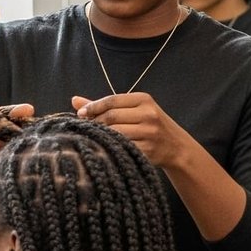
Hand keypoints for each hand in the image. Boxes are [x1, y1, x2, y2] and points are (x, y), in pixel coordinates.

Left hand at [72, 92, 187, 167]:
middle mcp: (149, 114)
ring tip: (93, 138)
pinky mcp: (148, 150)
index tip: (80, 114)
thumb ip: (105, 105)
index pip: (111, 101)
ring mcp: (149, 133)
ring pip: (115, 133)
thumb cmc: (149, 125)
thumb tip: (75, 100)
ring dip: (101, 136)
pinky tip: (105, 148)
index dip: (93, 107)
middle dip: (95, 123)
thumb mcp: (133, 110)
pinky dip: (110, 148)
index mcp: (144, 100)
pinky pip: (122, 148)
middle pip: (111, 117)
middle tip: (85, 128)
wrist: (176, 146)